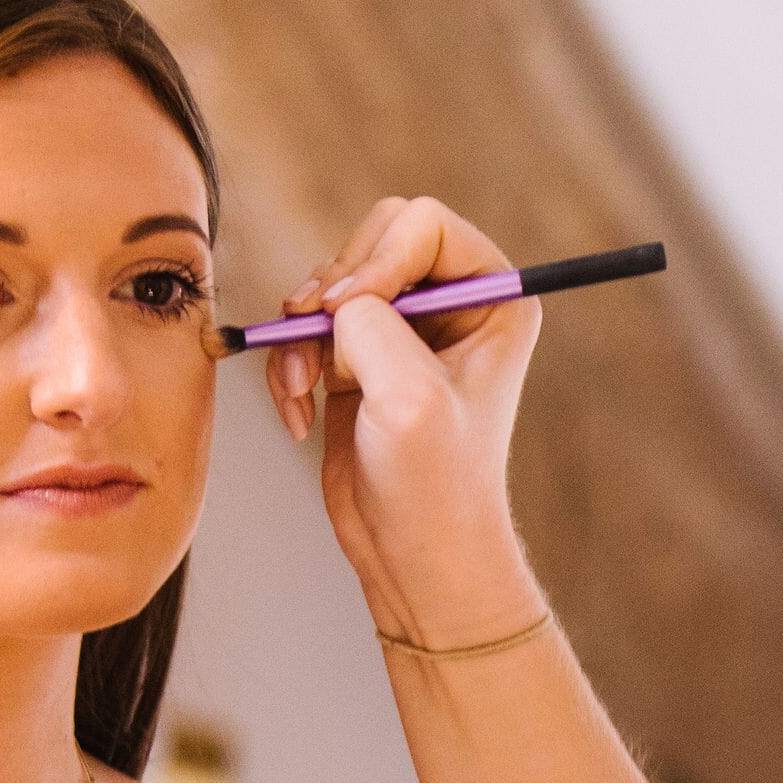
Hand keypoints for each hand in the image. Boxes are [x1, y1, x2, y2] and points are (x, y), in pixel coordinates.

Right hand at [261, 195, 549, 652]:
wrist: (416, 557)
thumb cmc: (435, 487)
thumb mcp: (408, 396)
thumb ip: (371, 322)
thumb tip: (331, 301)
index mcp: (493, 297)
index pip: (422, 225)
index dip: (376, 260)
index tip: (349, 314)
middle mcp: (451, 305)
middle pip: (371, 241)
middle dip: (333, 292)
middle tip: (313, 339)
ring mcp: (402, 333)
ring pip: (329, 286)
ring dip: (302, 335)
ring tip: (302, 392)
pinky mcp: (358, 363)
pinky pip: (306, 330)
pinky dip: (288, 365)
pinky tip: (297, 415)